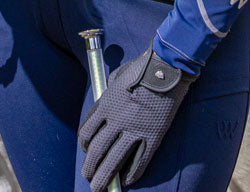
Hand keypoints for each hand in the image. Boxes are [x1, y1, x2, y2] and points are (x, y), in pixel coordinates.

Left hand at [78, 48, 195, 190]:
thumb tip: (105, 103)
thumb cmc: (140, 68)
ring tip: (98, 186)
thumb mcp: (116, 78)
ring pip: (115, 160)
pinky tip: (126, 182)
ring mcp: (135, 130)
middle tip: (88, 176)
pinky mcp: (153, 137)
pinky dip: (132, 174)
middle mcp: (117, 120)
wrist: (165, 70)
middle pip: (97, 149)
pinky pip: (140, 161)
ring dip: (104, 176)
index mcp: (106, 104)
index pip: (87, 130)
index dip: (84, 143)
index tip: (85, 149)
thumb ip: (109, 94)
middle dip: (90, 166)